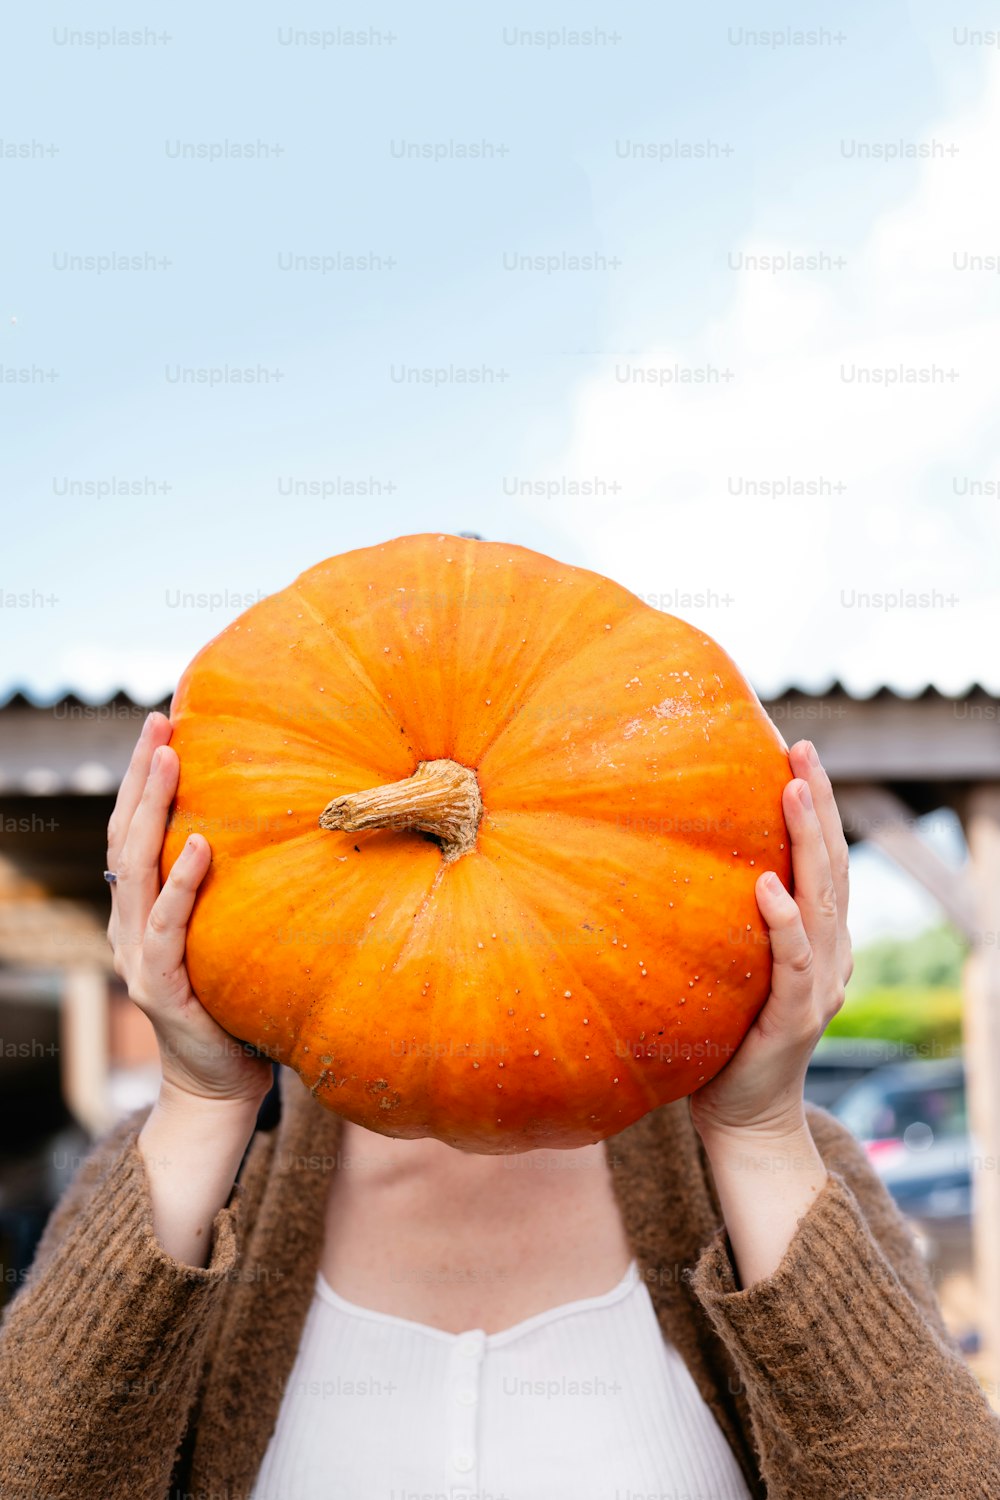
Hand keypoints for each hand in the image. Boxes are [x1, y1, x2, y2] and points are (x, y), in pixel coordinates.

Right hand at [106, 711, 273, 1110]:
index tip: (164, 726)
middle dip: (139, 776)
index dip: (142, 780)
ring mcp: (137, 956)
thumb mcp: (235, 936)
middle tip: (158, 722)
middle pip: (124, 836)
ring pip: (133, 870)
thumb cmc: (238, 1005)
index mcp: (144, 910)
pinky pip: (166, 928)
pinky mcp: (159, 988)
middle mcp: (130, 926)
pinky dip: (179, 884)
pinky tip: (198, 846)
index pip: (133, 831)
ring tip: (168, 760)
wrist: (221, 1085)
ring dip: (150, 811)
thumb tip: (297, 828)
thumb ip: (241, 891)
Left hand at [689, 739, 853, 1146]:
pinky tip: (768, 886)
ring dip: (810, 844)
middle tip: (802, 751)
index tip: (797, 754)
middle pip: (831, 867)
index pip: (822, 861)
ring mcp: (818, 985)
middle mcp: (828, 955)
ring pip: (822, 902)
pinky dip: (785, 923)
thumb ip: (720, 922)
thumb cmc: (725, 1038)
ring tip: (794, 791)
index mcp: (816, 939)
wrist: (743, 1117)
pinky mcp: (795, 1017)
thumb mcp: (727, 967)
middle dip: (819, 806)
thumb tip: (661, 863)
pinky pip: (794, 963)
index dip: (816, 808)